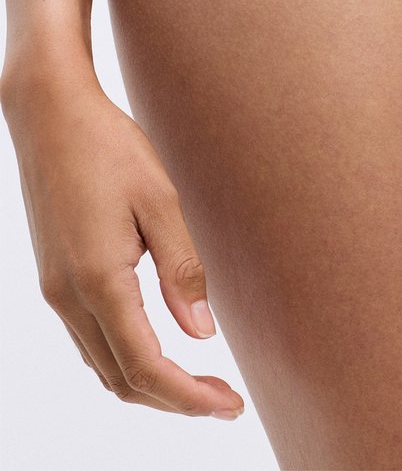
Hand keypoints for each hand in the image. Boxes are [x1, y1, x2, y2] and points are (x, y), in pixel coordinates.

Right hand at [1, 65, 244, 417]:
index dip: (191, 397)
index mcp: (99, 280)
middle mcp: (69, 297)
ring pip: (104, 366)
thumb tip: (202, 334)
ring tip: (202, 381)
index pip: (147, 367)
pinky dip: (127, 359)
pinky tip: (160, 346)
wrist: (51, 114)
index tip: (231, 406)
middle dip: (176, 399)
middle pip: (123, 379)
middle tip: (226, 399)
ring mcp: (57, 291)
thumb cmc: (109, 147)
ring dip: (151, 384)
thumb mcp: (160, 199)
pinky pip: (91, 340)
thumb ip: (182, 268)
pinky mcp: (55, 278)